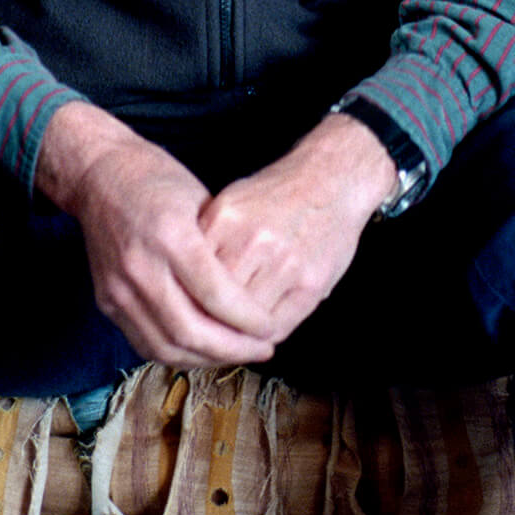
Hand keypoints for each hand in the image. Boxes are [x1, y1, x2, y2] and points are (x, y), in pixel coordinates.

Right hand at [36, 101, 282, 367]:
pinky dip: (178, 353)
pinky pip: (145, 343)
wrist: (98, 174)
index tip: (272, 328)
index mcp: (171, 235)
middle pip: (191, 331)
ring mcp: (119, 288)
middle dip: (233, 349)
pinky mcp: (107, 300)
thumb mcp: (201, 199)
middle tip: (262, 349)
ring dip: (206, 359)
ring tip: (237, 354)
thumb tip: (254, 295)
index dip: (249, 320)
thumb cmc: (157, 178)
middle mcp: (141, 267)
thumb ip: (221, 248)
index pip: (216, 296)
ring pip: (167, 347)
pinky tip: (203, 350)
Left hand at [198, 113, 397, 344]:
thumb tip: (182, 286)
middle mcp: (252, 240)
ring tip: (230, 336)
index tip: (182, 314)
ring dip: (237, 335)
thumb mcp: (234, 203)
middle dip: (208, 323)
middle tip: (203, 334)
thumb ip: (208, 239)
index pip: (191, 277)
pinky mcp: (310, 283)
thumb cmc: (279, 194)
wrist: (333, 178)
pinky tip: (258, 330)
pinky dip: (263, 335)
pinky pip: (277, 326)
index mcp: (226, 218)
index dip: (185, 301)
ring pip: (246, 322)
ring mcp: (284, 264)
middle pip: (215, 303)